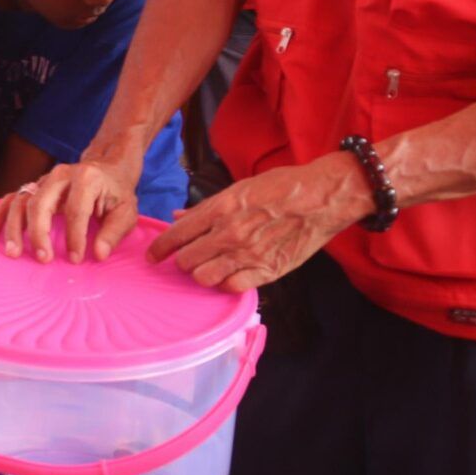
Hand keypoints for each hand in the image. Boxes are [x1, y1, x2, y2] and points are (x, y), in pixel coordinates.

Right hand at [0, 152, 143, 262]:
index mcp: (86, 178)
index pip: (75, 210)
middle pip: (41, 203)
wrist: (106, 169)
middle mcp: (61, 175)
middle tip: (43, 259)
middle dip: (39, 233)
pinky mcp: (33, 186)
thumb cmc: (116, 194)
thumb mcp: (126, 212)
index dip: (74, 237)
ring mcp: (43, 179)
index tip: (75, 259)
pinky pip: (10, 198)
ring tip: (13, 253)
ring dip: (15, 228)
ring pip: (21, 201)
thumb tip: (98, 254)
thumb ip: (113, 233)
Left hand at [148, 153, 368, 292]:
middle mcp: (230, 233)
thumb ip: (206, 207)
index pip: (176, 235)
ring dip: (202, 274)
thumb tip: (178, 216)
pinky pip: (232, 287)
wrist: (322, 197)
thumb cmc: (282, 187)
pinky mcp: (267, 270)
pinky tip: (230, 275)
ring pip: (204, 278)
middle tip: (190, 258)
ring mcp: (248, 254)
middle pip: (186, 260)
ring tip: (210, 267)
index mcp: (220, 208)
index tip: (153, 256)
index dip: (160, 248)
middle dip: (183, 260)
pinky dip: (226, 284)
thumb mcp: (239, 187)